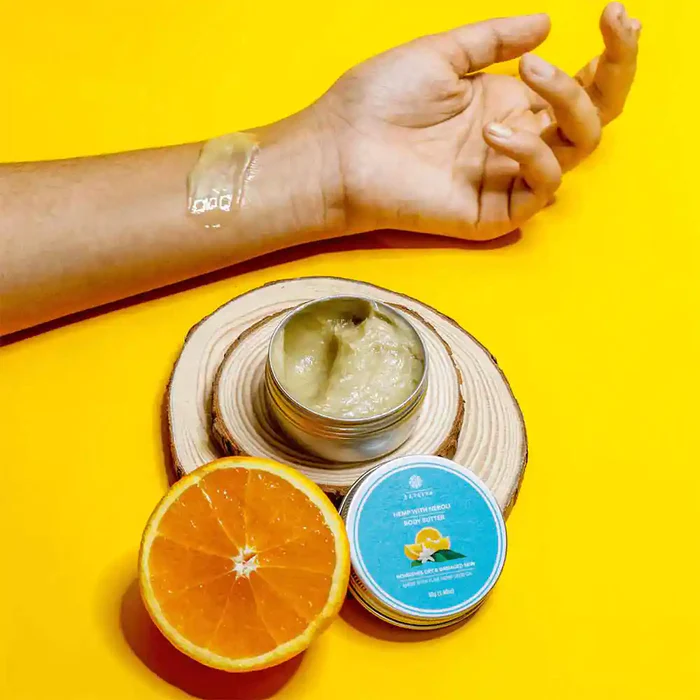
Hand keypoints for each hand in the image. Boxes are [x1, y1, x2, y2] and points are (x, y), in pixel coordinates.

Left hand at [316, 3, 639, 239]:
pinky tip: (495, 131)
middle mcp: (516, 138)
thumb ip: (495, 40)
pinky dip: (532, 153)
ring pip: (579, 147)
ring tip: (528, 73)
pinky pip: (542, 185)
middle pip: (594, 116)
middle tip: (613, 31)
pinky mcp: (495, 211)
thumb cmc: (380, 101)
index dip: (609, 55)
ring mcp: (506, 175)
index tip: (613, 15)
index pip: (578, 85)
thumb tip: (547, 23)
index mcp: (508, 102)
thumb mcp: (442, 53)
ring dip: (569, 101)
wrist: (342, 148)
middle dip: (617, 71)